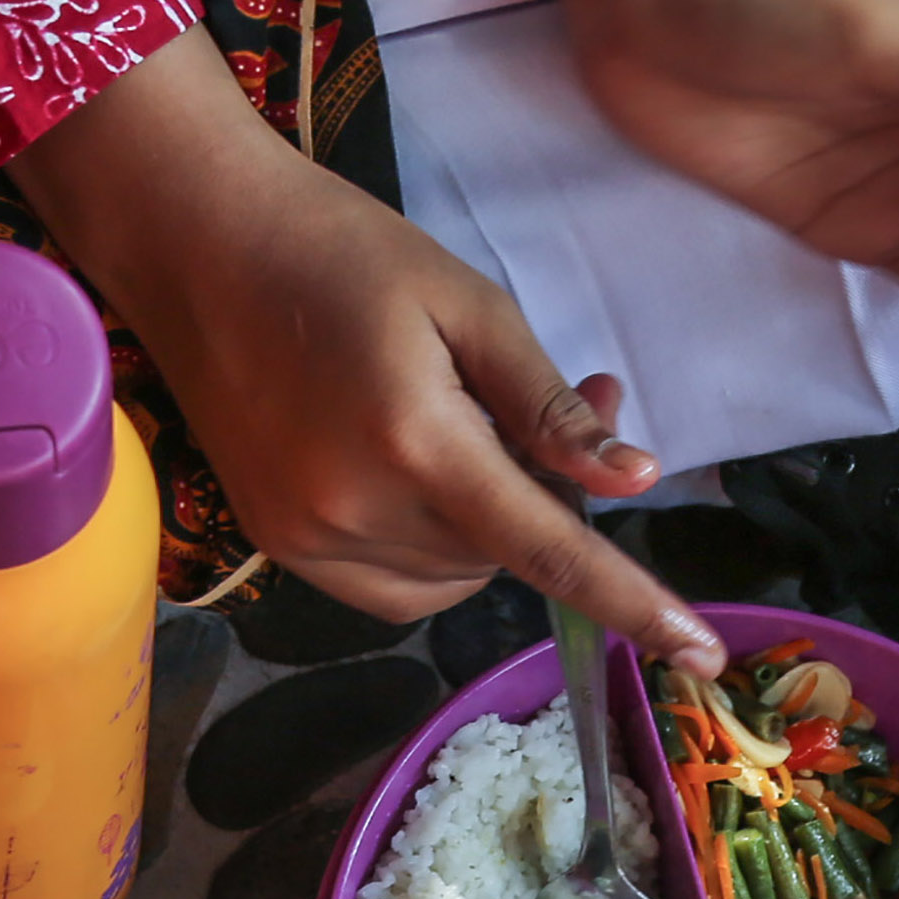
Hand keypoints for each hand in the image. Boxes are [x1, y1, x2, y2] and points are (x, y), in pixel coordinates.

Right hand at [14, 38, 721, 667]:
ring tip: (448, 417)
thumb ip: (551, 406)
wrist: (197, 244)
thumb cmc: (343, 251)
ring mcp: (311, 541)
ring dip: (481, 522)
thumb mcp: (468, 305)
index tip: (701, 655)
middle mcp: (359, 512)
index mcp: (418, 442)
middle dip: (537, 496)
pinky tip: (400, 468)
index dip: (632, 604)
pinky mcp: (281, 549)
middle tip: (528, 400)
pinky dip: (430, 549)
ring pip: (457, 577)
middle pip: (505, 553)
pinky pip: (399, 589)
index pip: (549, 550)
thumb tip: (637, 482)